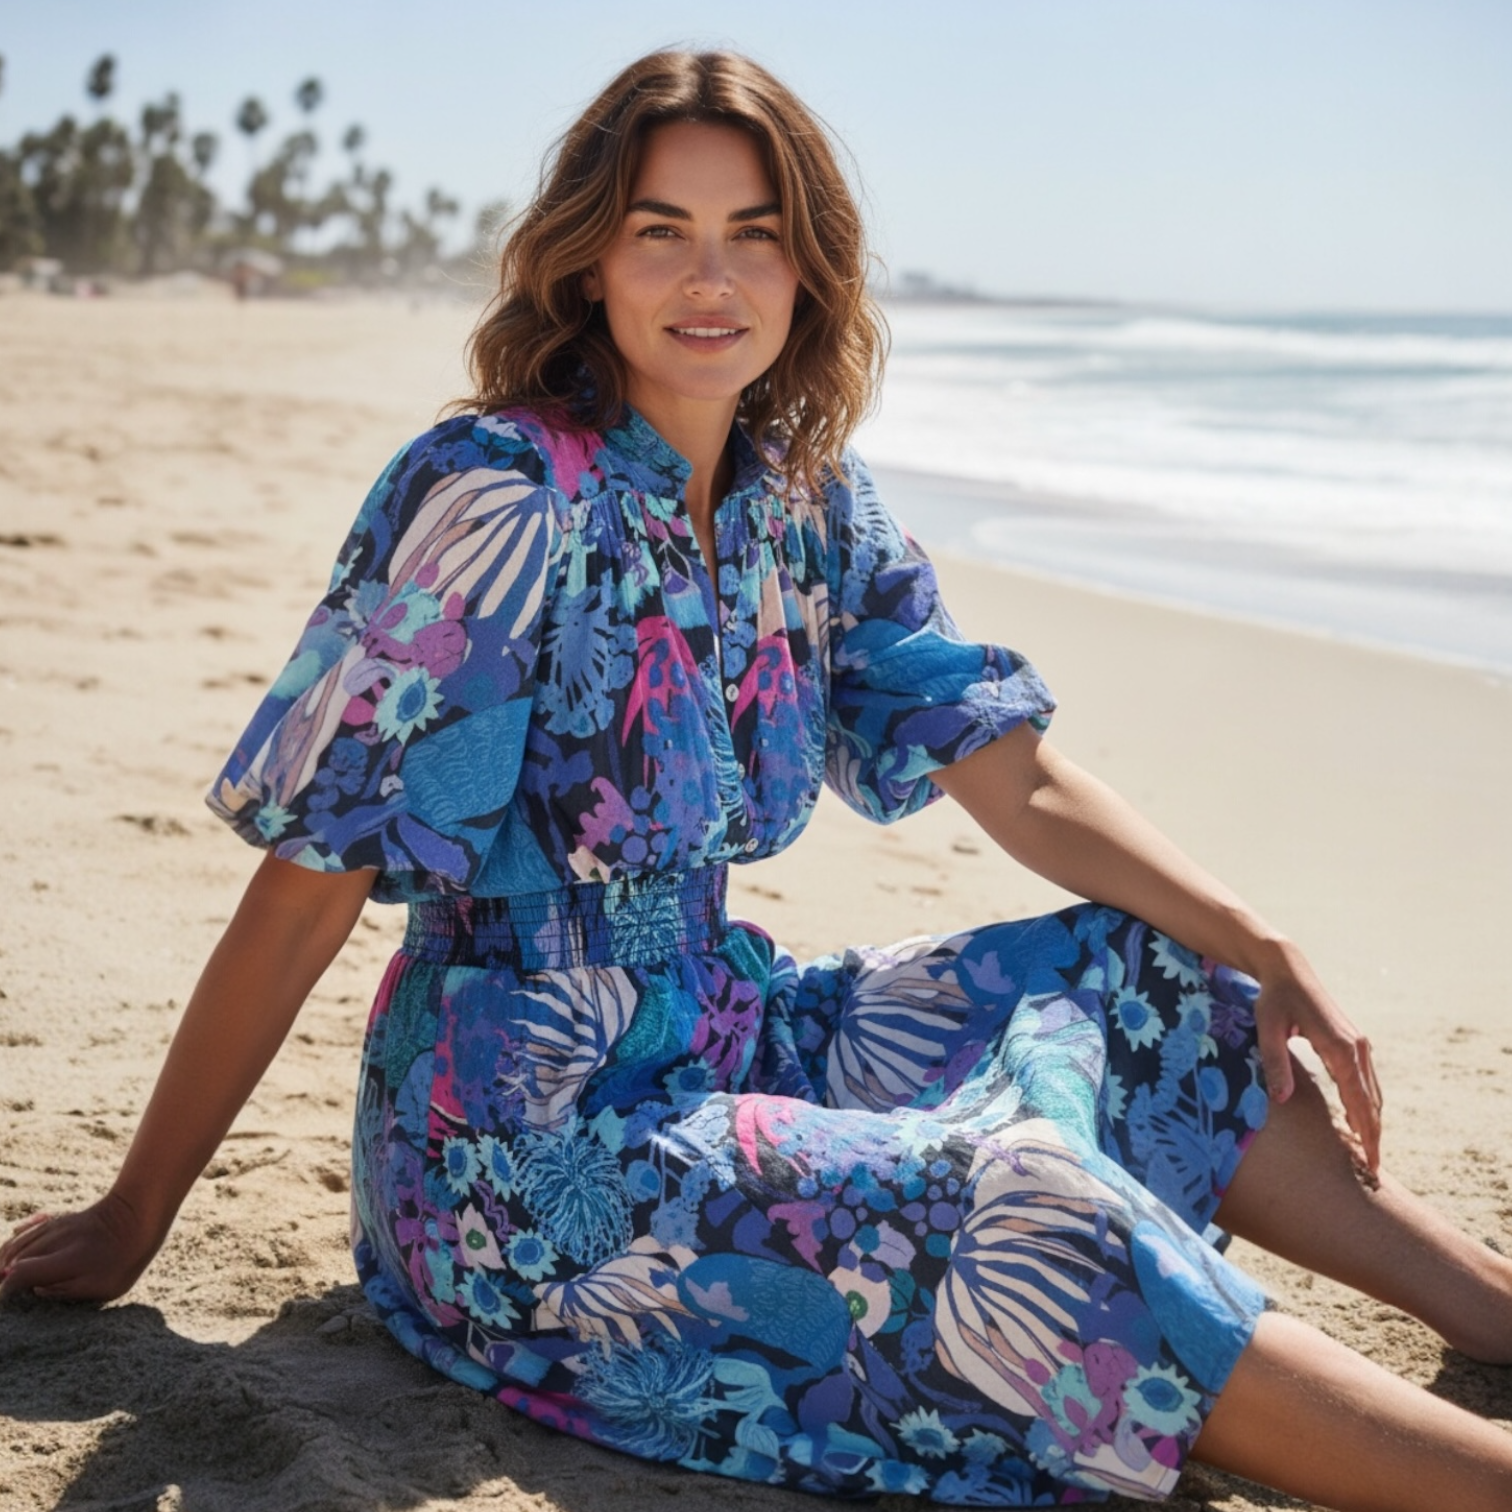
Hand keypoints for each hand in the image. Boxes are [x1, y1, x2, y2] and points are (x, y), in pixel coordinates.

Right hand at [0, 1191, 161, 1302]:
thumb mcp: (102, 1287)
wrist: (139, 1216)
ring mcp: (53, 1227)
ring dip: (4, 1263)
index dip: (7, 1292)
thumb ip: (65, 1292)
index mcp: (64, 1260)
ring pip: (15, 1245)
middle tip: (7, 1296)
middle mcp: (54, 1240)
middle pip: (12, 1260)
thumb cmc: (123, 1260)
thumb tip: (35, 1291)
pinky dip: (12, 1246)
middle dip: (3, 1278)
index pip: (19, 1274)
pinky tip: (9, 1258)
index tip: (8, 1305)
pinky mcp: (56, 1220)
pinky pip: (25, 1233)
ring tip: (4, 1279)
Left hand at [1251, 947, 1382, 1173]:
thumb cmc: (1273, 999)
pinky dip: (1367, 1104)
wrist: (1288, 970)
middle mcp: (1357, 1047)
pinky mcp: (1355, 1043)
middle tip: (1373, 1169)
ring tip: (1369, 1153)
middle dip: (1374, 1135)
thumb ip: (1276, 1063)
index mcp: (1339, 1047)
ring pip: (1373, 1092)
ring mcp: (1360, 1044)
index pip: (1358, 1100)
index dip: (1366, 1133)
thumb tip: (1282, 1100)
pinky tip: (1361, 1123)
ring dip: (1373, 1122)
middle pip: (1372, 1101)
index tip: (1371, 1161)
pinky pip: (1366, 1081)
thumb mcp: (1266, 1028)